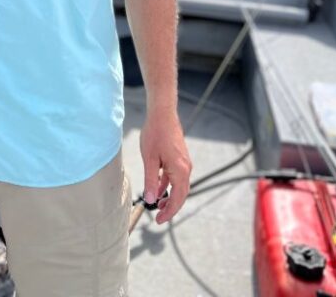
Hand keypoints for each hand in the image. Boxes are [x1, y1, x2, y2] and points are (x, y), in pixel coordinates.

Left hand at [140, 106, 191, 223]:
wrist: (162, 113)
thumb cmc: (154, 134)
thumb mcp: (149, 159)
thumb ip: (151, 181)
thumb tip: (150, 201)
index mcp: (180, 171)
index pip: (177, 199)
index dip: (169, 212)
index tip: (158, 221)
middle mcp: (186, 168)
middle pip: (181, 195)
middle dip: (170, 207)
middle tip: (158, 217)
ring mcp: (184, 163)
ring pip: (179, 186)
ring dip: (169, 196)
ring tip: (157, 205)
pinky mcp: (180, 158)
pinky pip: (176, 177)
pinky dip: (168, 185)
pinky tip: (159, 188)